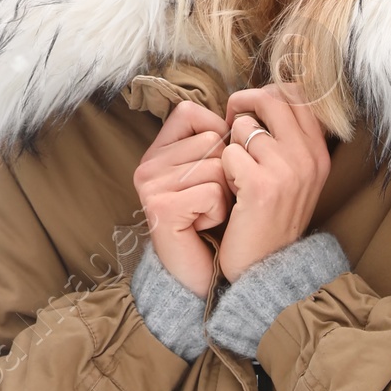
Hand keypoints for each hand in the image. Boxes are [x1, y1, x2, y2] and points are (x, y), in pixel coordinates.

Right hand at [133, 100, 229, 297]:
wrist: (203, 277)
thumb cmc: (214, 224)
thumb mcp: (212, 175)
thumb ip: (216, 142)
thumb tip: (243, 114)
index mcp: (157, 152)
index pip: (190, 112)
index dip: (217, 136)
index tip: (216, 171)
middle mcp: (147, 165)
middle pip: (212, 141)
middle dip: (227, 173)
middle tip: (210, 203)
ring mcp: (150, 186)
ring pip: (218, 166)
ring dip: (226, 195)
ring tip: (207, 216)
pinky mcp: (160, 207)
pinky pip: (212, 192)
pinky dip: (219, 212)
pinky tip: (202, 226)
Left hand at [217, 87, 330, 281]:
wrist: (265, 269)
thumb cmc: (269, 218)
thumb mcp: (292, 176)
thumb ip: (286, 139)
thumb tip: (264, 96)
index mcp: (319, 152)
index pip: (296, 95)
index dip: (267, 94)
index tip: (251, 112)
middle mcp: (310, 158)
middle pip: (272, 98)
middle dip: (243, 103)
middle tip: (229, 122)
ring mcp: (289, 171)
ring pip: (244, 126)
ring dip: (230, 144)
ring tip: (234, 172)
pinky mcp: (262, 186)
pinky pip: (229, 151)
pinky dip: (222, 168)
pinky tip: (230, 190)